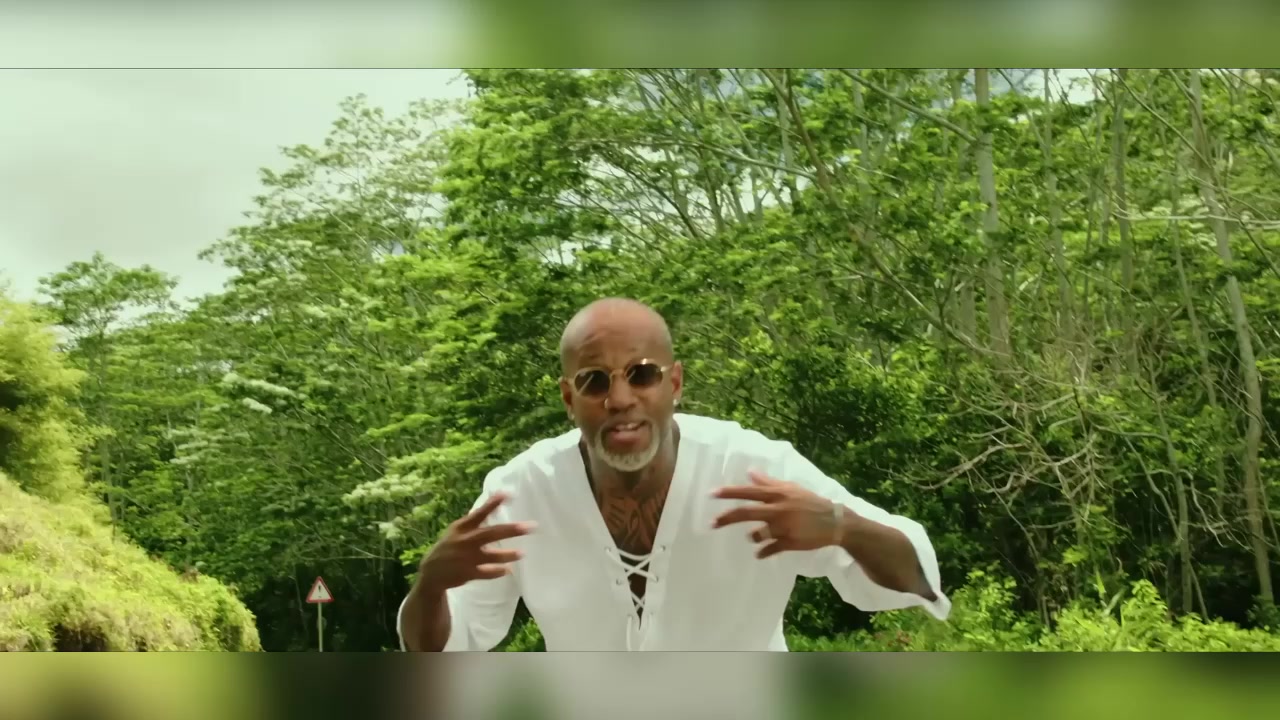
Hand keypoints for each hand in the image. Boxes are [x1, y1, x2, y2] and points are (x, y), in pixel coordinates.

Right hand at [419, 492, 534, 591]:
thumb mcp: (456, 531)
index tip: (508, 494)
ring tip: (522, 553)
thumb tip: (492, 505)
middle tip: (530, 527)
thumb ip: (473, 521)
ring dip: (507, 555)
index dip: (493, 503)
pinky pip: (486, 573)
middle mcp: (464, 541)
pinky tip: (508, 570)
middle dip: (511, 530)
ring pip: (491, 555)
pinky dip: (497, 571)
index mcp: (461, 527)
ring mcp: (466, 558)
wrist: (431, 572)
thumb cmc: (449, 547)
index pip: (479, 513)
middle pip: (491, 534)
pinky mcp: (467, 573)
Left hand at [712, 471, 846, 558]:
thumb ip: (769, 482)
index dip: (729, 493)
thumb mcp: (791, 488)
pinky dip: (762, 552)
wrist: (835, 521)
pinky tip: (760, 553)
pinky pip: (769, 549)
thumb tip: (749, 472)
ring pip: (757, 534)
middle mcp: (778, 509)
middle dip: (726, 518)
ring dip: (752, 536)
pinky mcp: (790, 543)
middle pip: (746, 513)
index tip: (711, 494)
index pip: (748, 492)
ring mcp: (783, 527)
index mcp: (778, 494)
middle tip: (712, 523)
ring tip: (755, 537)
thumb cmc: (810, 502)